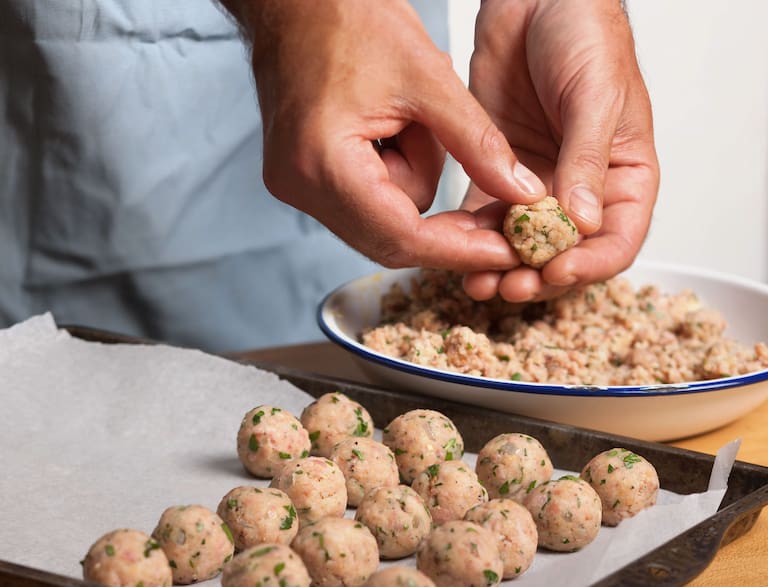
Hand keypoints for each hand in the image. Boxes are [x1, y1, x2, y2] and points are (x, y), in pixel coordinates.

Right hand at [219, 0, 545, 271]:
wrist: (296, 0)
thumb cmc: (348, 19)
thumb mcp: (429, 79)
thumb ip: (479, 144)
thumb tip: (522, 193)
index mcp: (324, 162)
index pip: (402, 236)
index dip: (460, 249)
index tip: (506, 252)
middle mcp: (300, 185)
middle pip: (390, 239)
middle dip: (444, 224)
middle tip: (496, 211)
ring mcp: (296, 184)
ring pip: (383, 220)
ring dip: (415, 181)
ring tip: (415, 122)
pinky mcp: (304, 177)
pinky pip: (367, 201)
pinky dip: (395, 174)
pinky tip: (397, 130)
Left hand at [462, 0, 659, 300]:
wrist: (536, 1)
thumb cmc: (584, 34)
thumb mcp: (596, 96)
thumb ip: (587, 160)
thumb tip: (583, 222)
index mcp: (624, 176)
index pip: (616, 240)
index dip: (589, 264)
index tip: (556, 270)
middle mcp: (581, 189)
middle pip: (565, 253)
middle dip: (537, 275)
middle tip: (509, 287)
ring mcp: (538, 184)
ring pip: (522, 244)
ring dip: (500, 267)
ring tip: (477, 284)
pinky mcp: (497, 173)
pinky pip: (486, 216)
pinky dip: (473, 238)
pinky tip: (454, 250)